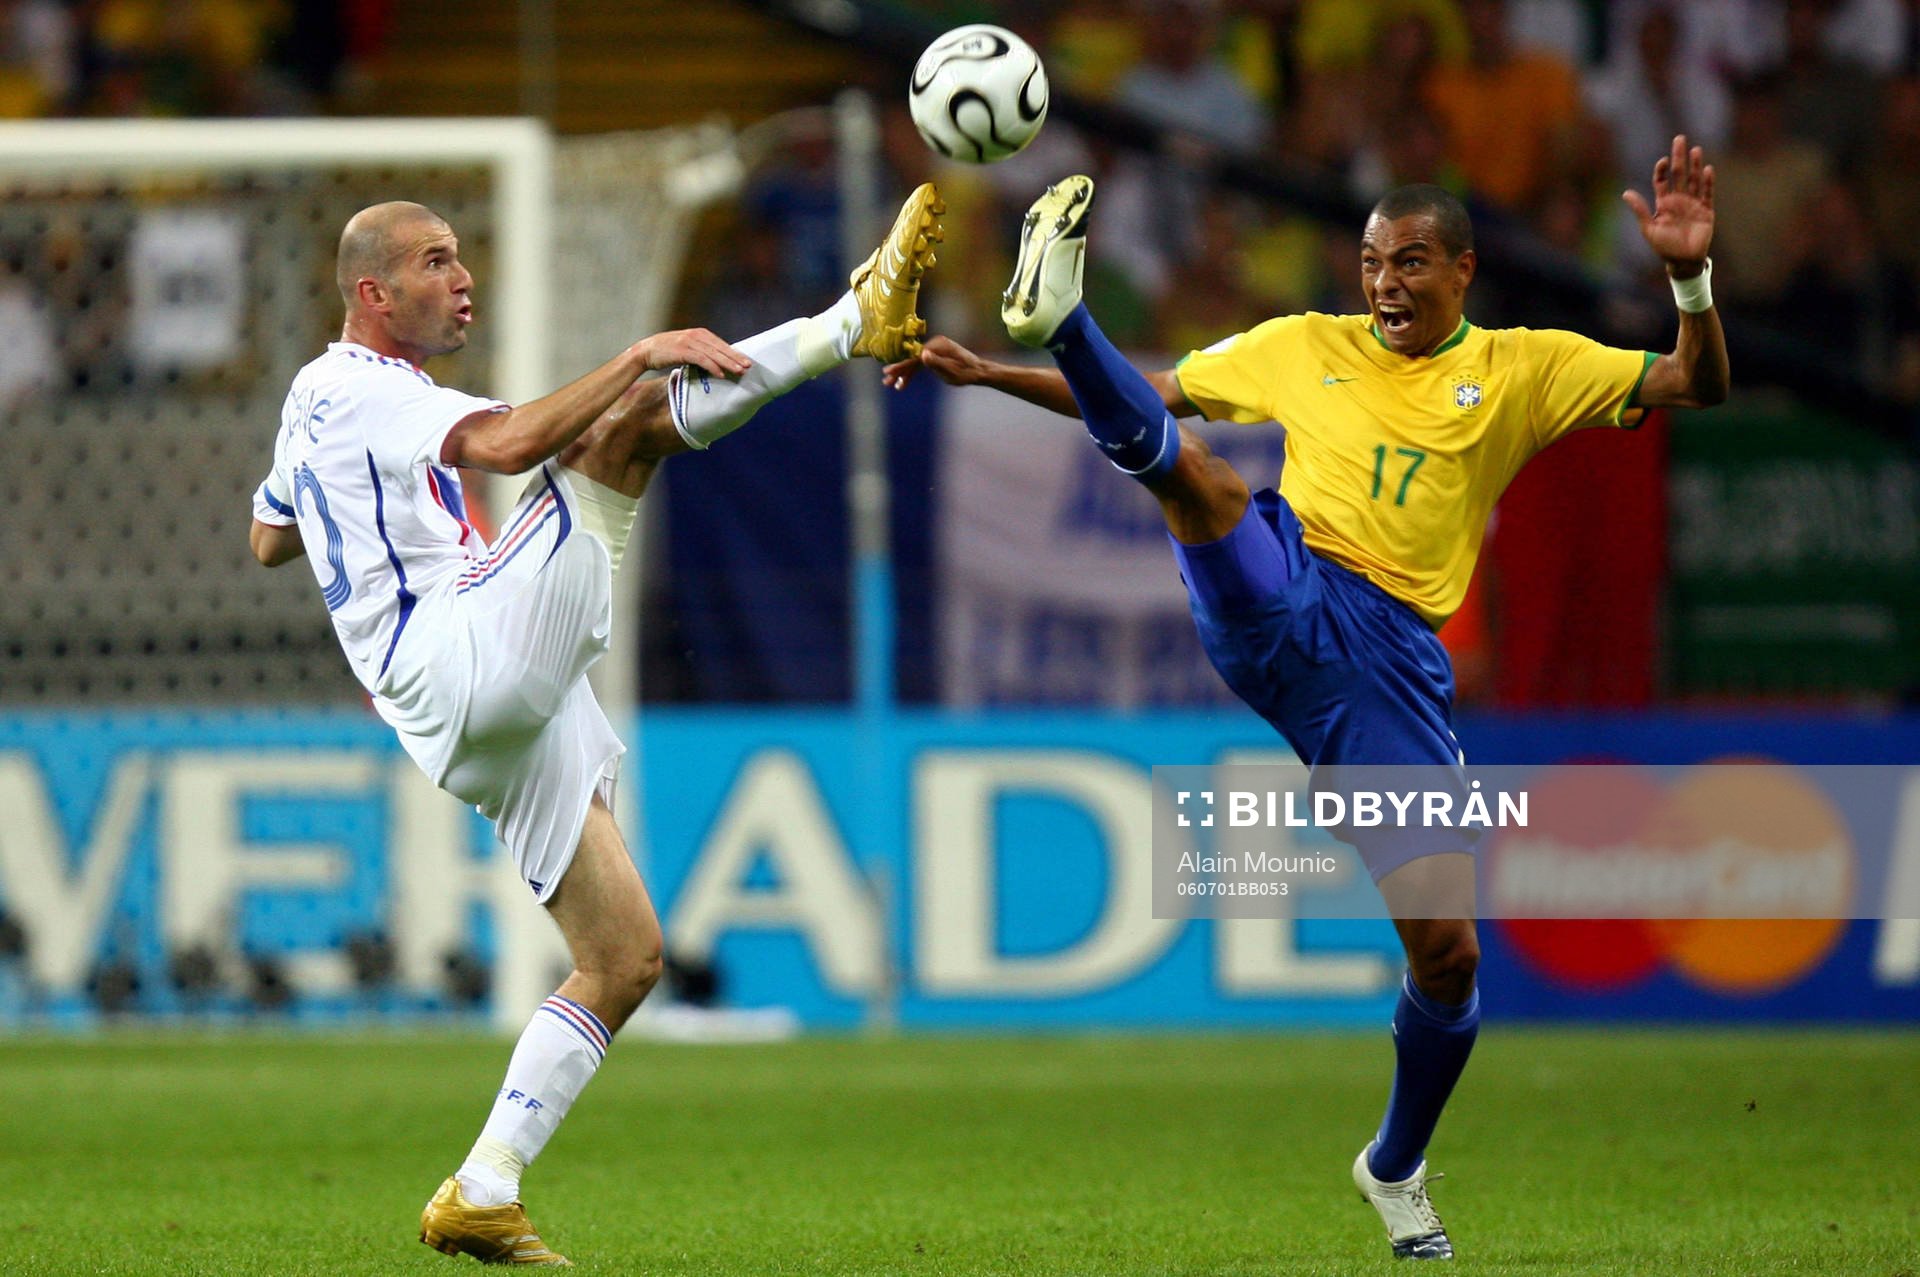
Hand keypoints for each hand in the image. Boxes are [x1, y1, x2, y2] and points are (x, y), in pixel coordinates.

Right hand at [639, 328, 751, 377]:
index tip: (746, 361)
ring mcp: (689, 342)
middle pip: (720, 348)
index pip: (721, 344)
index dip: (734, 353)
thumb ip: (701, 351)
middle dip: (735, 358)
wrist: (646, 351)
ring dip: (727, 363)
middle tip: (748, 367)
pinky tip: (720, 374)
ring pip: (713, 354)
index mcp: (699, 333)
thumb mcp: (687, 348)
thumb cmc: (667, 351)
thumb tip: (717, 361)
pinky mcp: (682, 350)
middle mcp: (696, 335)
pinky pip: (701, 359)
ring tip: (738, 371)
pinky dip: (712, 367)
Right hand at [881, 335, 989, 389]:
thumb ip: (936, 363)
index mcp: (937, 346)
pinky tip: (905, 381)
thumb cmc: (966, 373)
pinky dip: (914, 371)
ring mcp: (935, 348)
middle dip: (899, 370)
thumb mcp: (951, 371)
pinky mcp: (936, 353)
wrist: (979, 371)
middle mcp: (935, 343)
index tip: (889, 373)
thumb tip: (922, 354)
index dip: (901, 366)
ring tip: (894, 384)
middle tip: (886, 381)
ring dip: (905, 373)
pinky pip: (922, 362)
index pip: (914, 357)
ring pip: (916, 361)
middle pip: (913, 358)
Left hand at [1622, 134, 1714, 272]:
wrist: (1683, 261)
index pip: (1662, 181)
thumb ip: (1640, 210)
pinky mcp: (1706, 211)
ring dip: (1695, 165)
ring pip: (1694, 180)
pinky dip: (1707, 182)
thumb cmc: (1664, 247)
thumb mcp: (1648, 228)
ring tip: (1695, 149)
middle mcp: (1679, 200)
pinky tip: (1707, 169)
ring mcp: (1693, 203)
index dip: (1661, 169)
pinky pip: (1707, 193)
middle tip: (1679, 138)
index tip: (1662, 160)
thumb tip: (1625, 193)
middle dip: (1679, 157)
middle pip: (1679, 174)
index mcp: (1663, 203)